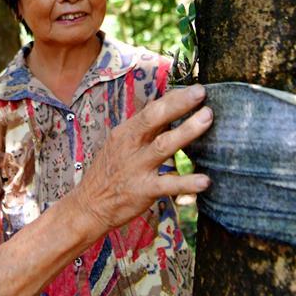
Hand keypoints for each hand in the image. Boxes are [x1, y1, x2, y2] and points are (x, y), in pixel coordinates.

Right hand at [72, 84, 211, 232]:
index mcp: (125, 133)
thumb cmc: (109, 173)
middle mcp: (130, 146)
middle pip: (154, 119)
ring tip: (207, 119)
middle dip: (178, 104)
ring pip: (163, 145)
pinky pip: (167, 185)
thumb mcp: (119, 145)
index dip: (173, 98)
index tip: (195, 89)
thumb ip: (143, 132)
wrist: (88, 206)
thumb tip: (169, 113)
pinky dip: (186, 182)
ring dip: (186, 131)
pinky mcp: (142, 191)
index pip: (151, 109)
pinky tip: (204, 181)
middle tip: (201, 93)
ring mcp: (136, 168)